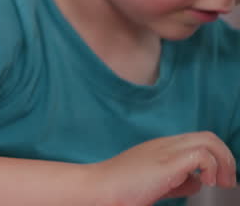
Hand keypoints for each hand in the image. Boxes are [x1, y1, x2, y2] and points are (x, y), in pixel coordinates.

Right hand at [90, 132, 236, 205]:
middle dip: (226, 159)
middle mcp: (166, 144)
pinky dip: (211, 169)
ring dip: (223, 163)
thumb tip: (197, 181)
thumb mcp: (156, 184)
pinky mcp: (166, 163)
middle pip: (209, 137)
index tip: (219, 181)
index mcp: (162, 148)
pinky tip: (206, 183)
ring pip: (209, 141)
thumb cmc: (120, 189)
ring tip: (220, 183)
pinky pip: (202, 156)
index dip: (217, 158)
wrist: (98, 188)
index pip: (199, 141)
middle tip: (226, 183)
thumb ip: (178, 182)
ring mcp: (166, 151)